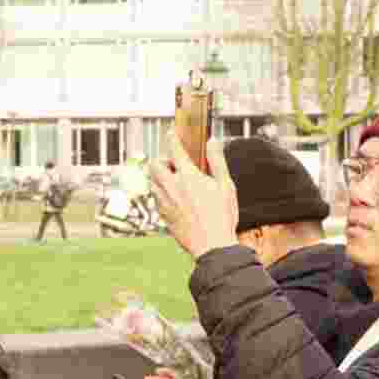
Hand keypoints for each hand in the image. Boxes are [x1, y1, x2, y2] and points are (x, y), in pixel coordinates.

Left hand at [149, 132, 238, 258]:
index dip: (172, 137)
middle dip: (161, 159)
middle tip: (172, 163)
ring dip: (159, 177)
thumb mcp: (226, 185)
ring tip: (172, 180)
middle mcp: (172, 187)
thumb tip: (212, 142)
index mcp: (187, 176)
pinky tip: (172, 199)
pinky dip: (160, 194)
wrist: (212, 246)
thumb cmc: (222, 217)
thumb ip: (217, 161)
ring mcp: (165, 203)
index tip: (172, 133)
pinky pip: (155, 200)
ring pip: (151, 182)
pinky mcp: (163, 217)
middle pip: (154, 165)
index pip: (174, 148)